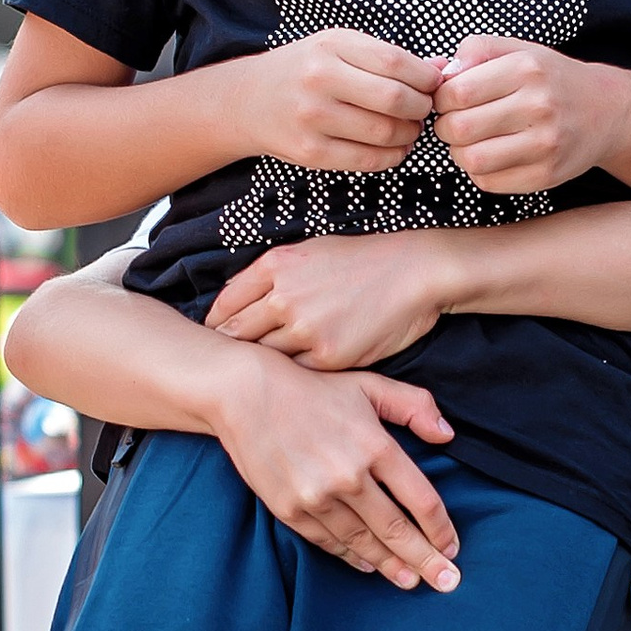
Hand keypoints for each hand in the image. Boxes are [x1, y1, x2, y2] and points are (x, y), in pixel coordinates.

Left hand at [206, 232, 451, 370]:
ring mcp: (305, 329)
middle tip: (227, 366)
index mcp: (275, 266)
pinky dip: (294, 376)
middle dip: (230, 351)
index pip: (225, 305)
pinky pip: (297, 372)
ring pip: (266, 357)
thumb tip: (236, 297)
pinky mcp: (328, 356)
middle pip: (237, 335)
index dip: (216, 326)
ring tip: (256, 378)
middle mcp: (283, 297)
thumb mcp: (310, 251)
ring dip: (262, 368)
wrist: (414, 273)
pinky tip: (292, 379)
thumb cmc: (364, 260)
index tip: (216, 339)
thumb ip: (272, 274)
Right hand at [208, 348, 460, 589]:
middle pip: (397, 530)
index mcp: (375, 446)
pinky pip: (328, 541)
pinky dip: (351, 556)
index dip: (440, 529)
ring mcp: (317, 497)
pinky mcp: (290, 509)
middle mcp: (349, 477)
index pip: (420, 500)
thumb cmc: (312, 388)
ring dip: (390, 565)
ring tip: (411, 581)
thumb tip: (447, 435)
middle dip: (425, 560)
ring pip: (363, 541)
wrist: (245, 394)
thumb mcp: (369, 385)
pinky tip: (368, 565)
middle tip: (447, 583)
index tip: (452, 547)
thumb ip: (413, 405)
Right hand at [243, 28, 440, 175]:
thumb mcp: (340, 48)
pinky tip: (395, 147)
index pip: (396, 62)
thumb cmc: (305, 69)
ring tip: (410, 129)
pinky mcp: (310, 152)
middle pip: (395, 99)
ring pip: (385, 133)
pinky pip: (367, 160)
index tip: (433, 85)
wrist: (249, 100)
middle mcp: (320, 79)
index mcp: (332, 46)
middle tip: (424, 110)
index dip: (426, 78)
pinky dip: (392, 156)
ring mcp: (313, 118)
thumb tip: (443, 69)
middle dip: (421, 108)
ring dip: (410, 135)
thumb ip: (388, 57)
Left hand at [431, 37, 616, 194]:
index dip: (441, 99)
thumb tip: (439, 73)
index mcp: (527, 69)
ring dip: (460, 153)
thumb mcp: (519, 50)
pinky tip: (491, 156)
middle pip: (460, 128)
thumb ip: (476, 51)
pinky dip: (479, 172)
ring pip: (472, 159)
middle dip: (446, 127)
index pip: (457, 92)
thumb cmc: (551, 79)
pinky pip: (489, 182)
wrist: (607, 111)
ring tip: (470, 141)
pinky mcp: (547, 175)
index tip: (449, 100)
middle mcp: (539, 106)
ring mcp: (546, 144)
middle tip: (455, 123)